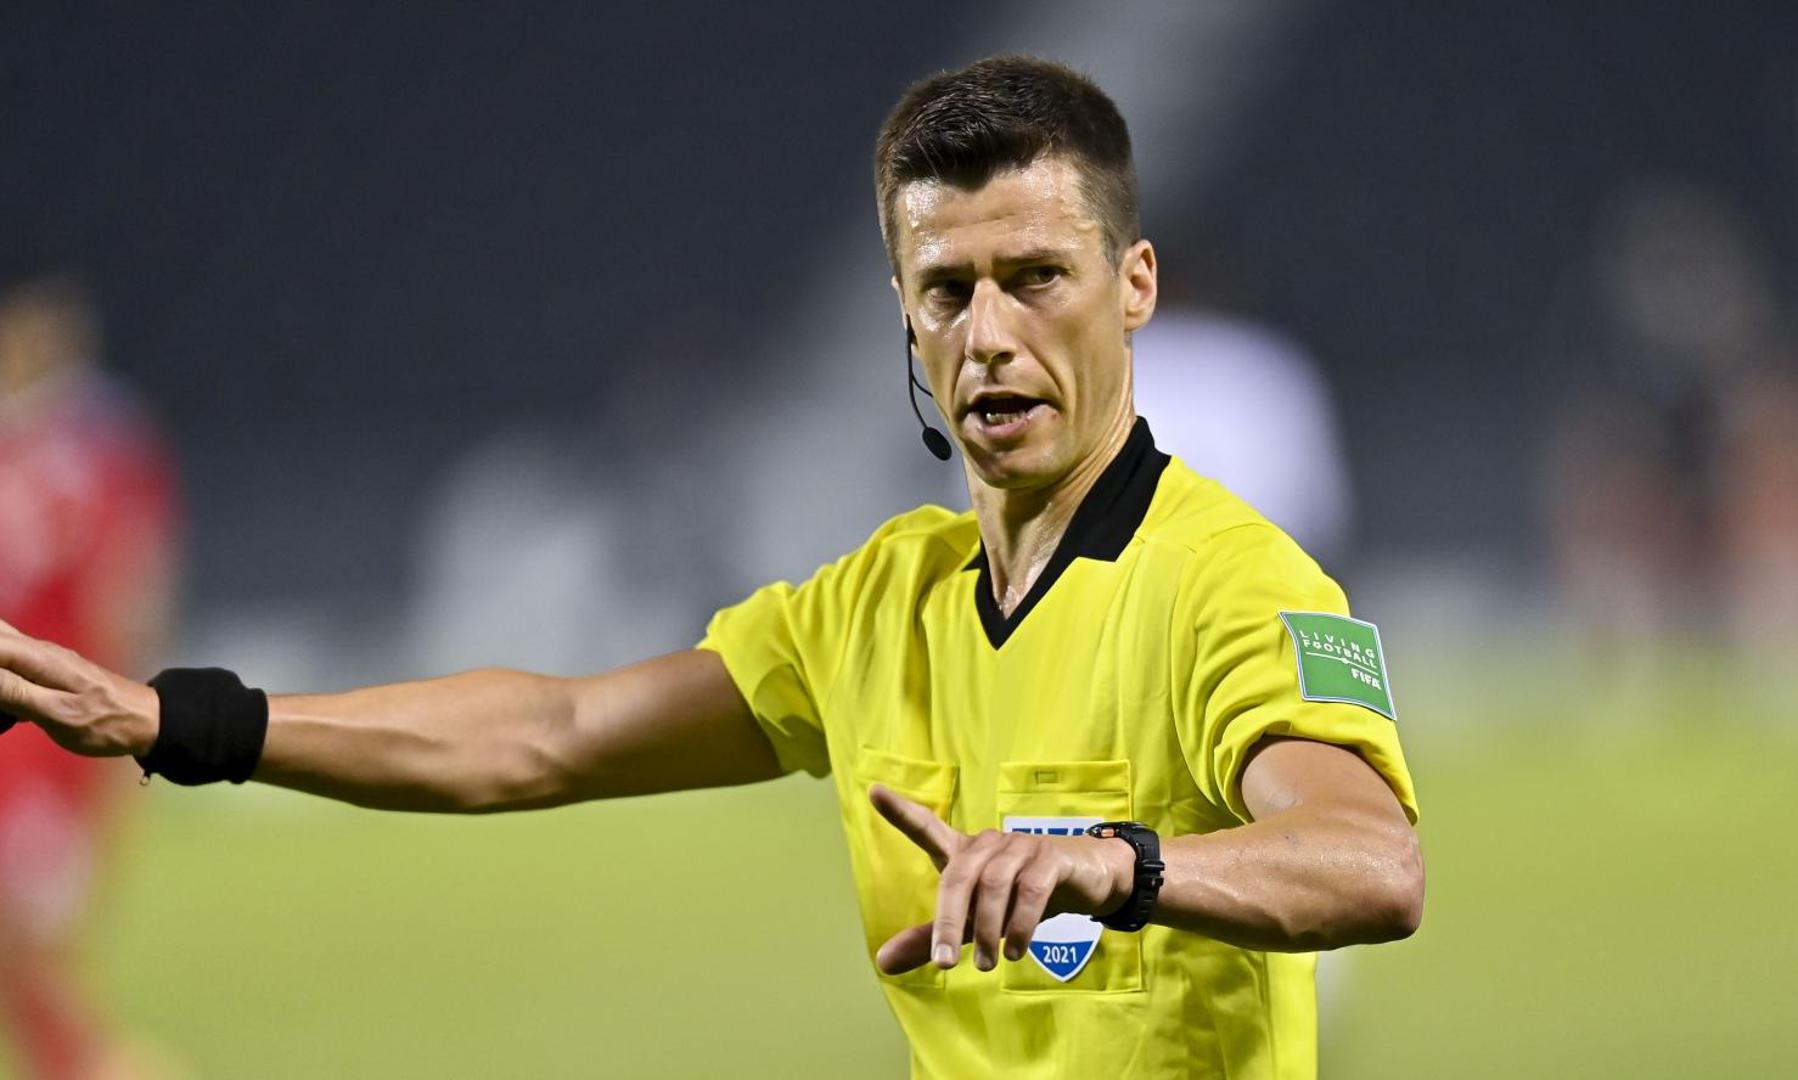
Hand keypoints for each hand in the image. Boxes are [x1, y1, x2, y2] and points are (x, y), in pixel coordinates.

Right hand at [0, 617, 159, 756]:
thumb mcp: (57, 714)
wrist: (146, 721)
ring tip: (8, 711)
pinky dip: (2, 672)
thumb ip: (15, 693)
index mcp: (38, 658)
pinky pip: (10, 661)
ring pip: (2, 645)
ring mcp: (43, 659)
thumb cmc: (104, 722)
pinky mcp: (47, 672)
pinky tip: (8, 708)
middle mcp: (38, 650)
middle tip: (4, 706)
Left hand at [868, 783, 1135, 974]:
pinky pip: (1030, 891)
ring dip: (988, 930)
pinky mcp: (1051, 858)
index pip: (928, 827)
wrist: (1087, 879)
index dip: (901, 812)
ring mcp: (1021, 847)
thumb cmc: (1021, 895)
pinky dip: (1020, 924)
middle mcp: (989, 844)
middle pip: (958, 876)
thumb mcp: (974, 920)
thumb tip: (882, 963)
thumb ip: (932, 938)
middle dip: (947, 921)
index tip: (873, 792)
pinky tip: (1014, 950)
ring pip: (994, 887)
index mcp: (965, 852)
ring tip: (987, 964)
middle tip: (944, 963)